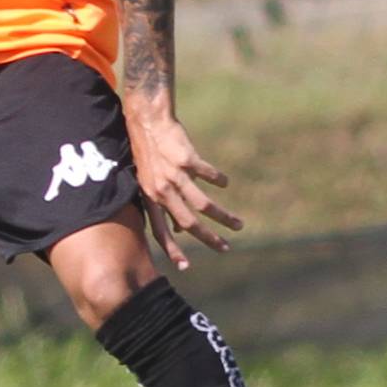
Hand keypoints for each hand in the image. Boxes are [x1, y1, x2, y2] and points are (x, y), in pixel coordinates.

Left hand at [124, 107, 243, 267]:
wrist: (147, 119)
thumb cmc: (148, 153)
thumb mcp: (148, 180)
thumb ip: (163, 204)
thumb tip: (178, 229)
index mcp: (149, 196)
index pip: (159, 230)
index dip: (171, 248)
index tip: (185, 267)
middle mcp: (161, 189)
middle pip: (187, 222)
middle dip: (208, 238)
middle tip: (225, 249)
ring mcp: (174, 175)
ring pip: (204, 204)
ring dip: (224, 217)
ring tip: (238, 225)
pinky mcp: (188, 159)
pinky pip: (210, 175)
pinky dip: (219, 180)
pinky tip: (224, 183)